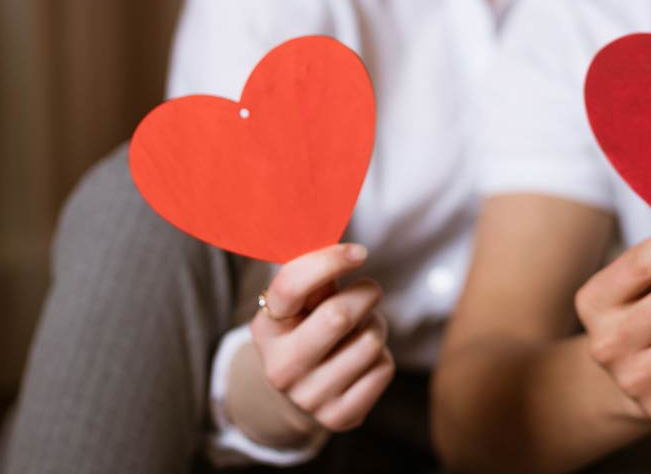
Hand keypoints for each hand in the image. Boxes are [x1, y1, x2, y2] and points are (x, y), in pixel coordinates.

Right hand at [251, 243, 395, 433]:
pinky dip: (382, 355)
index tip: (358, 252)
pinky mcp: (339, 417)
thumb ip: (315, 274)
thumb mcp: (300, 303)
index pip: (292, 286)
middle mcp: (281, 367)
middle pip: (338, 315)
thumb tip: (336, 233)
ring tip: (362, 328)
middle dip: (365, 294)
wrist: (298, 395)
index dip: (329, 260)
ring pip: (370, 342)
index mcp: (266, 328)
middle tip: (368, 290)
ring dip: (376, 325)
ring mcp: (309, 397)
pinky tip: (362, 358)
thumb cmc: (305, 329)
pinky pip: (383, 368)